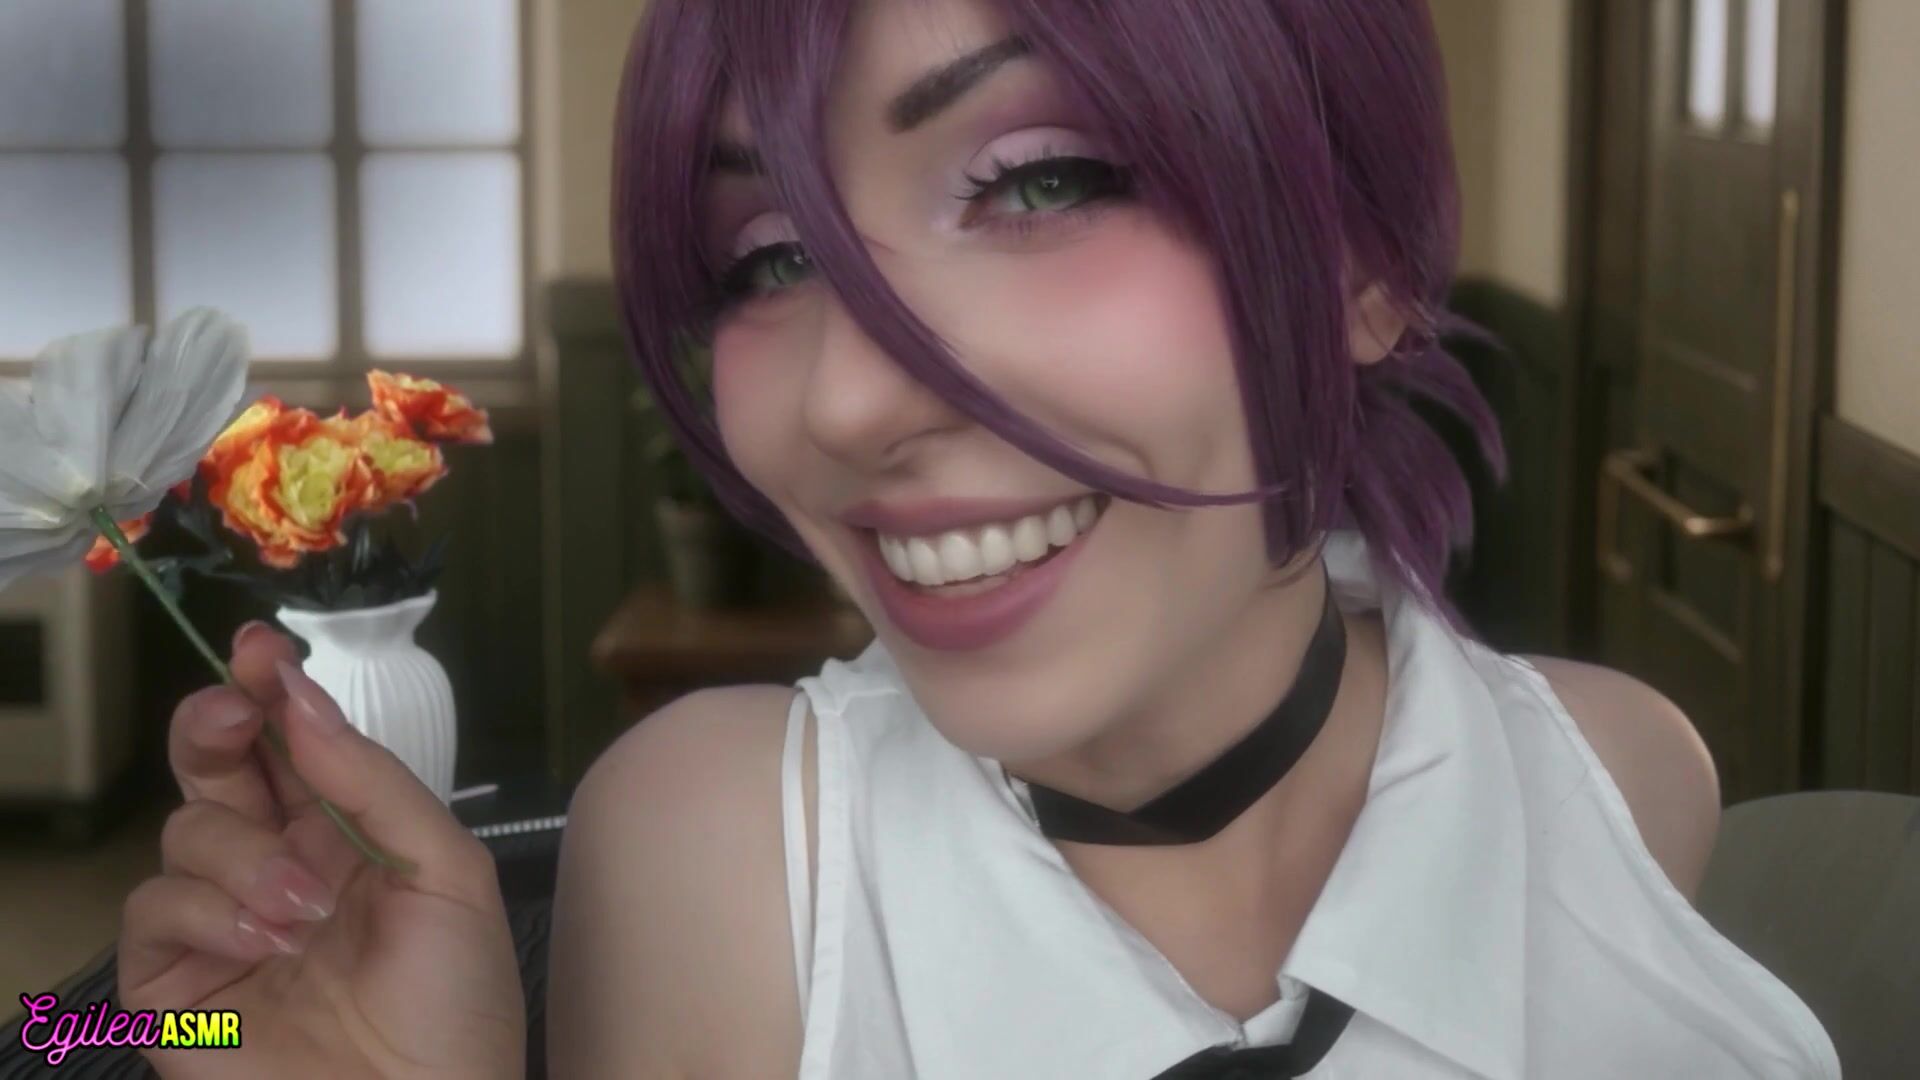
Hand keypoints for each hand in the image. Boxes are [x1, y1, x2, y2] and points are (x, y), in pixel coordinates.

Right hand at [119, 622, 524, 1078]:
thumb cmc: (457, 1005)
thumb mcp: (448, 874)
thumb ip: (373, 783)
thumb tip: (301, 698)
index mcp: (348, 834)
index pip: (293, 744)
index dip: (270, 689)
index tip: (260, 647)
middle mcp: (278, 864)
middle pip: (217, 764)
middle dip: (219, 723)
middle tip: (237, 714)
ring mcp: (221, 921)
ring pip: (189, 829)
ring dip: (248, 856)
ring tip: (308, 913)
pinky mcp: (173, 981)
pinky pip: (155, 906)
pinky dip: (208, 912)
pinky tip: (266, 944)